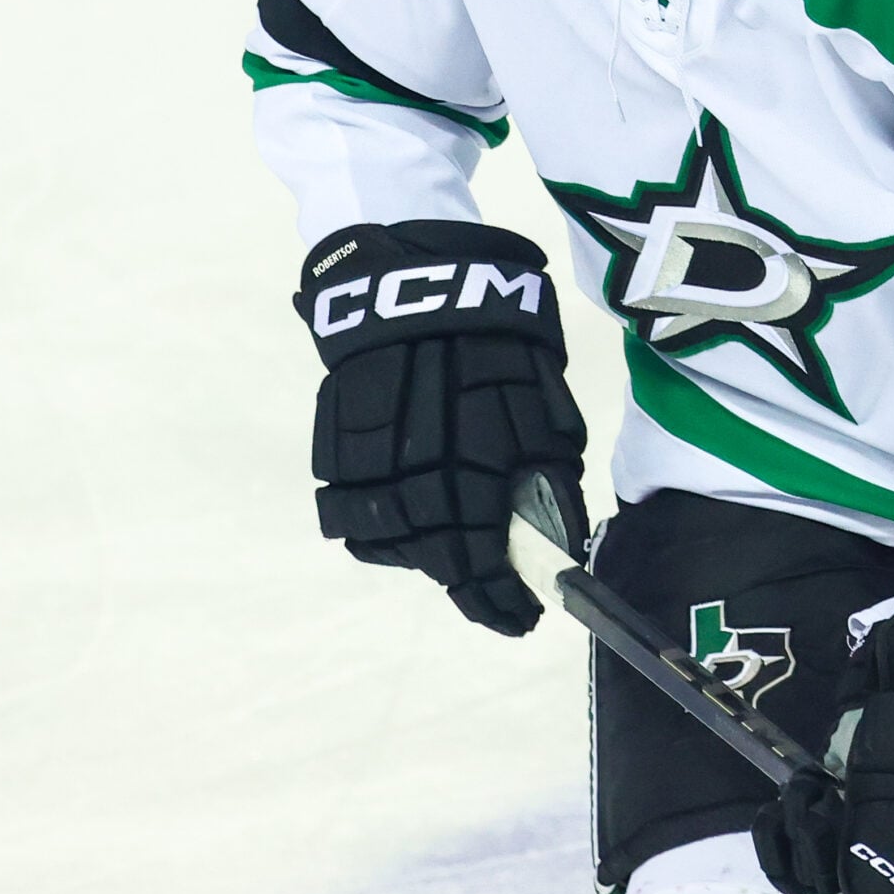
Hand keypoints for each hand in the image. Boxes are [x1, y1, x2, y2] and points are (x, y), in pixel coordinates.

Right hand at [299, 219, 587, 634]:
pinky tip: (406, 521)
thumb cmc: (498, 335)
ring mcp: (367, 460)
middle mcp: (415, 469)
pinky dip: (379, 526)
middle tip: (494, 598)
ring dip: (424, 557)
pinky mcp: (332, 444)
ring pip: (390, 539)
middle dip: (469, 585)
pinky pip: (349, 510)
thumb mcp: (545, 396)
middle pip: (437, 556)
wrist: (415, 275)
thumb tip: (561, 537)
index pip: (483, 557)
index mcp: (475, 458)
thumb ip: (549, 470)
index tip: (520, 619)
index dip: (500, 597)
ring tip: (451, 556)